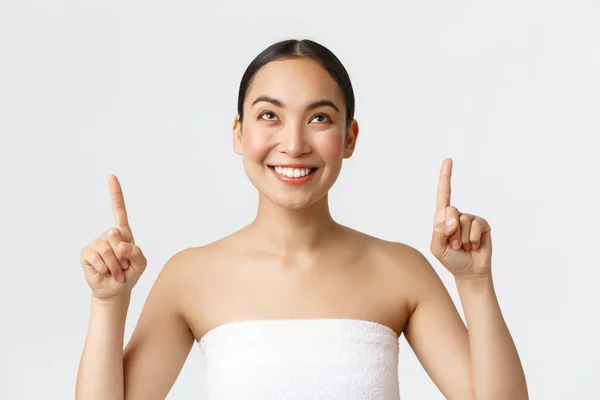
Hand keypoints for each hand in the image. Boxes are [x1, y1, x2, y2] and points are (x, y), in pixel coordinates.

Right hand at [79, 175, 146, 299]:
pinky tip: (105, 273)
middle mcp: (108, 235)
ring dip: (115, 265)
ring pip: (107, 249)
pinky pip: (96, 258)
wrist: (115, 290)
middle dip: (122, 254)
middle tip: (123, 266)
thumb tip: (121, 244)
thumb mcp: (141, 264)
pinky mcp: (86, 254)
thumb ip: (137, 253)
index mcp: (124, 233)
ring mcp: (96, 243)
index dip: (115, 193)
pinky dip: (105, 269)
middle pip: (115, 234)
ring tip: (115, 271)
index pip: (119, 210)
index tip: (110, 176)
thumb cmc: (130, 273)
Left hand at [430, 158, 492, 279]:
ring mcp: (470, 219)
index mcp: (442, 218)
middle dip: (450, 230)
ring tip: (463, 247)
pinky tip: (473, 246)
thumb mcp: (437, 248)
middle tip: (453, 245)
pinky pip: (476, 226)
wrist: (470, 272)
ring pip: (463, 220)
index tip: (448, 160)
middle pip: (451, 210)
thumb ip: (438, 233)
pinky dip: (472, 239)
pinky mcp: (482, 225)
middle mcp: (456, 215)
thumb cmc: (451, 260)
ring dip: (462, 239)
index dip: (446, 177)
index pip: (443, 195)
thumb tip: (450, 220)